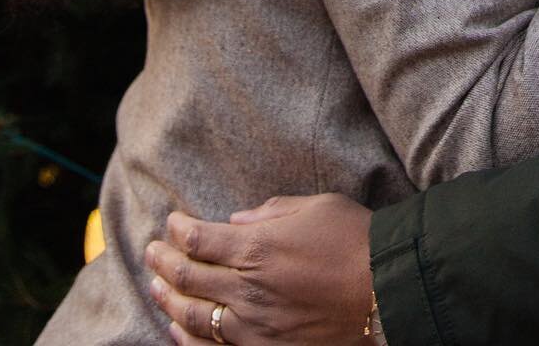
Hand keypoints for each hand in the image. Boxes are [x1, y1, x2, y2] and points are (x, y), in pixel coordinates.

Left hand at [145, 194, 372, 345]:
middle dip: (165, 262)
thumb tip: (235, 221)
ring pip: (194, 317)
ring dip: (169, 300)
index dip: (179, 230)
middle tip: (151, 252)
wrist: (387, 289)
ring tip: (156, 288)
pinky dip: (188, 341)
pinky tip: (176, 330)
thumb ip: (270, 212)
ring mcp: (254, 327)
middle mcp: (248, 289)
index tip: (171, 223)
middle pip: (190, 277)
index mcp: (257, 247)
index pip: (200, 240)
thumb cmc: (355, 240)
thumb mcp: (315, 206)